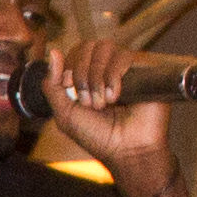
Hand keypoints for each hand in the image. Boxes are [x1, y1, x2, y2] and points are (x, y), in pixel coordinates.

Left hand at [36, 34, 176, 184]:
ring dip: (96, 77)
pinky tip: (115, 97)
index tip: (70, 91)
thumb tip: (54, 52)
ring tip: (102, 103)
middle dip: (81, 74)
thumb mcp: (65, 114)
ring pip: (104, 48)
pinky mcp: (144, 68)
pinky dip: (113, 76)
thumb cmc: (98, 136)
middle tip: (88, 102)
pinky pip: (123, 56)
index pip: (74, 51)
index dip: (68, 68)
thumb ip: (52, 85)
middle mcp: (106, 67)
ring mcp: (126, 66)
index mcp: (87, 75)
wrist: (127, 150)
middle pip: (87, 45)